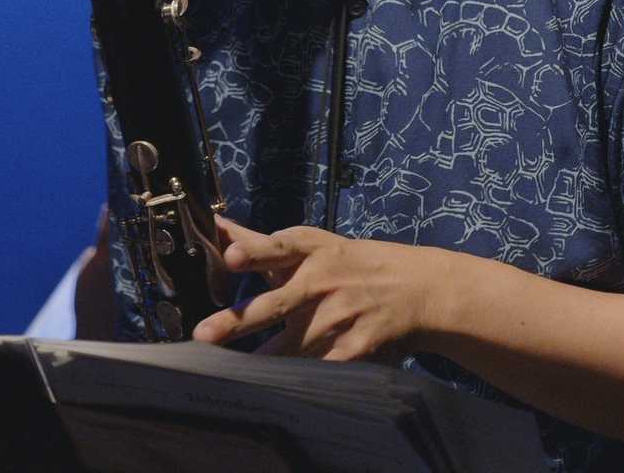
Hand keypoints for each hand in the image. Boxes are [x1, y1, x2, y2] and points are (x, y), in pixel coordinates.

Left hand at [192, 215, 456, 362]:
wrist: (420, 289)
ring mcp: (341, 316)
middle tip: (203, 334)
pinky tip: (277, 397)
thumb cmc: (352, 264)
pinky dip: (301, 383)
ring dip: (262, 365)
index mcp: (312, 252)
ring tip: (230, 380)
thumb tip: (213, 225)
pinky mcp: (358, 348)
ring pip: (292, 347)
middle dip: (239, 321)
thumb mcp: (314, 245)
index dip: (254, 253)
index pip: (278, 248)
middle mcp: (323, 282)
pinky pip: (321, 370)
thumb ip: (260, 242)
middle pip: (276, 303)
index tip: (230, 257)